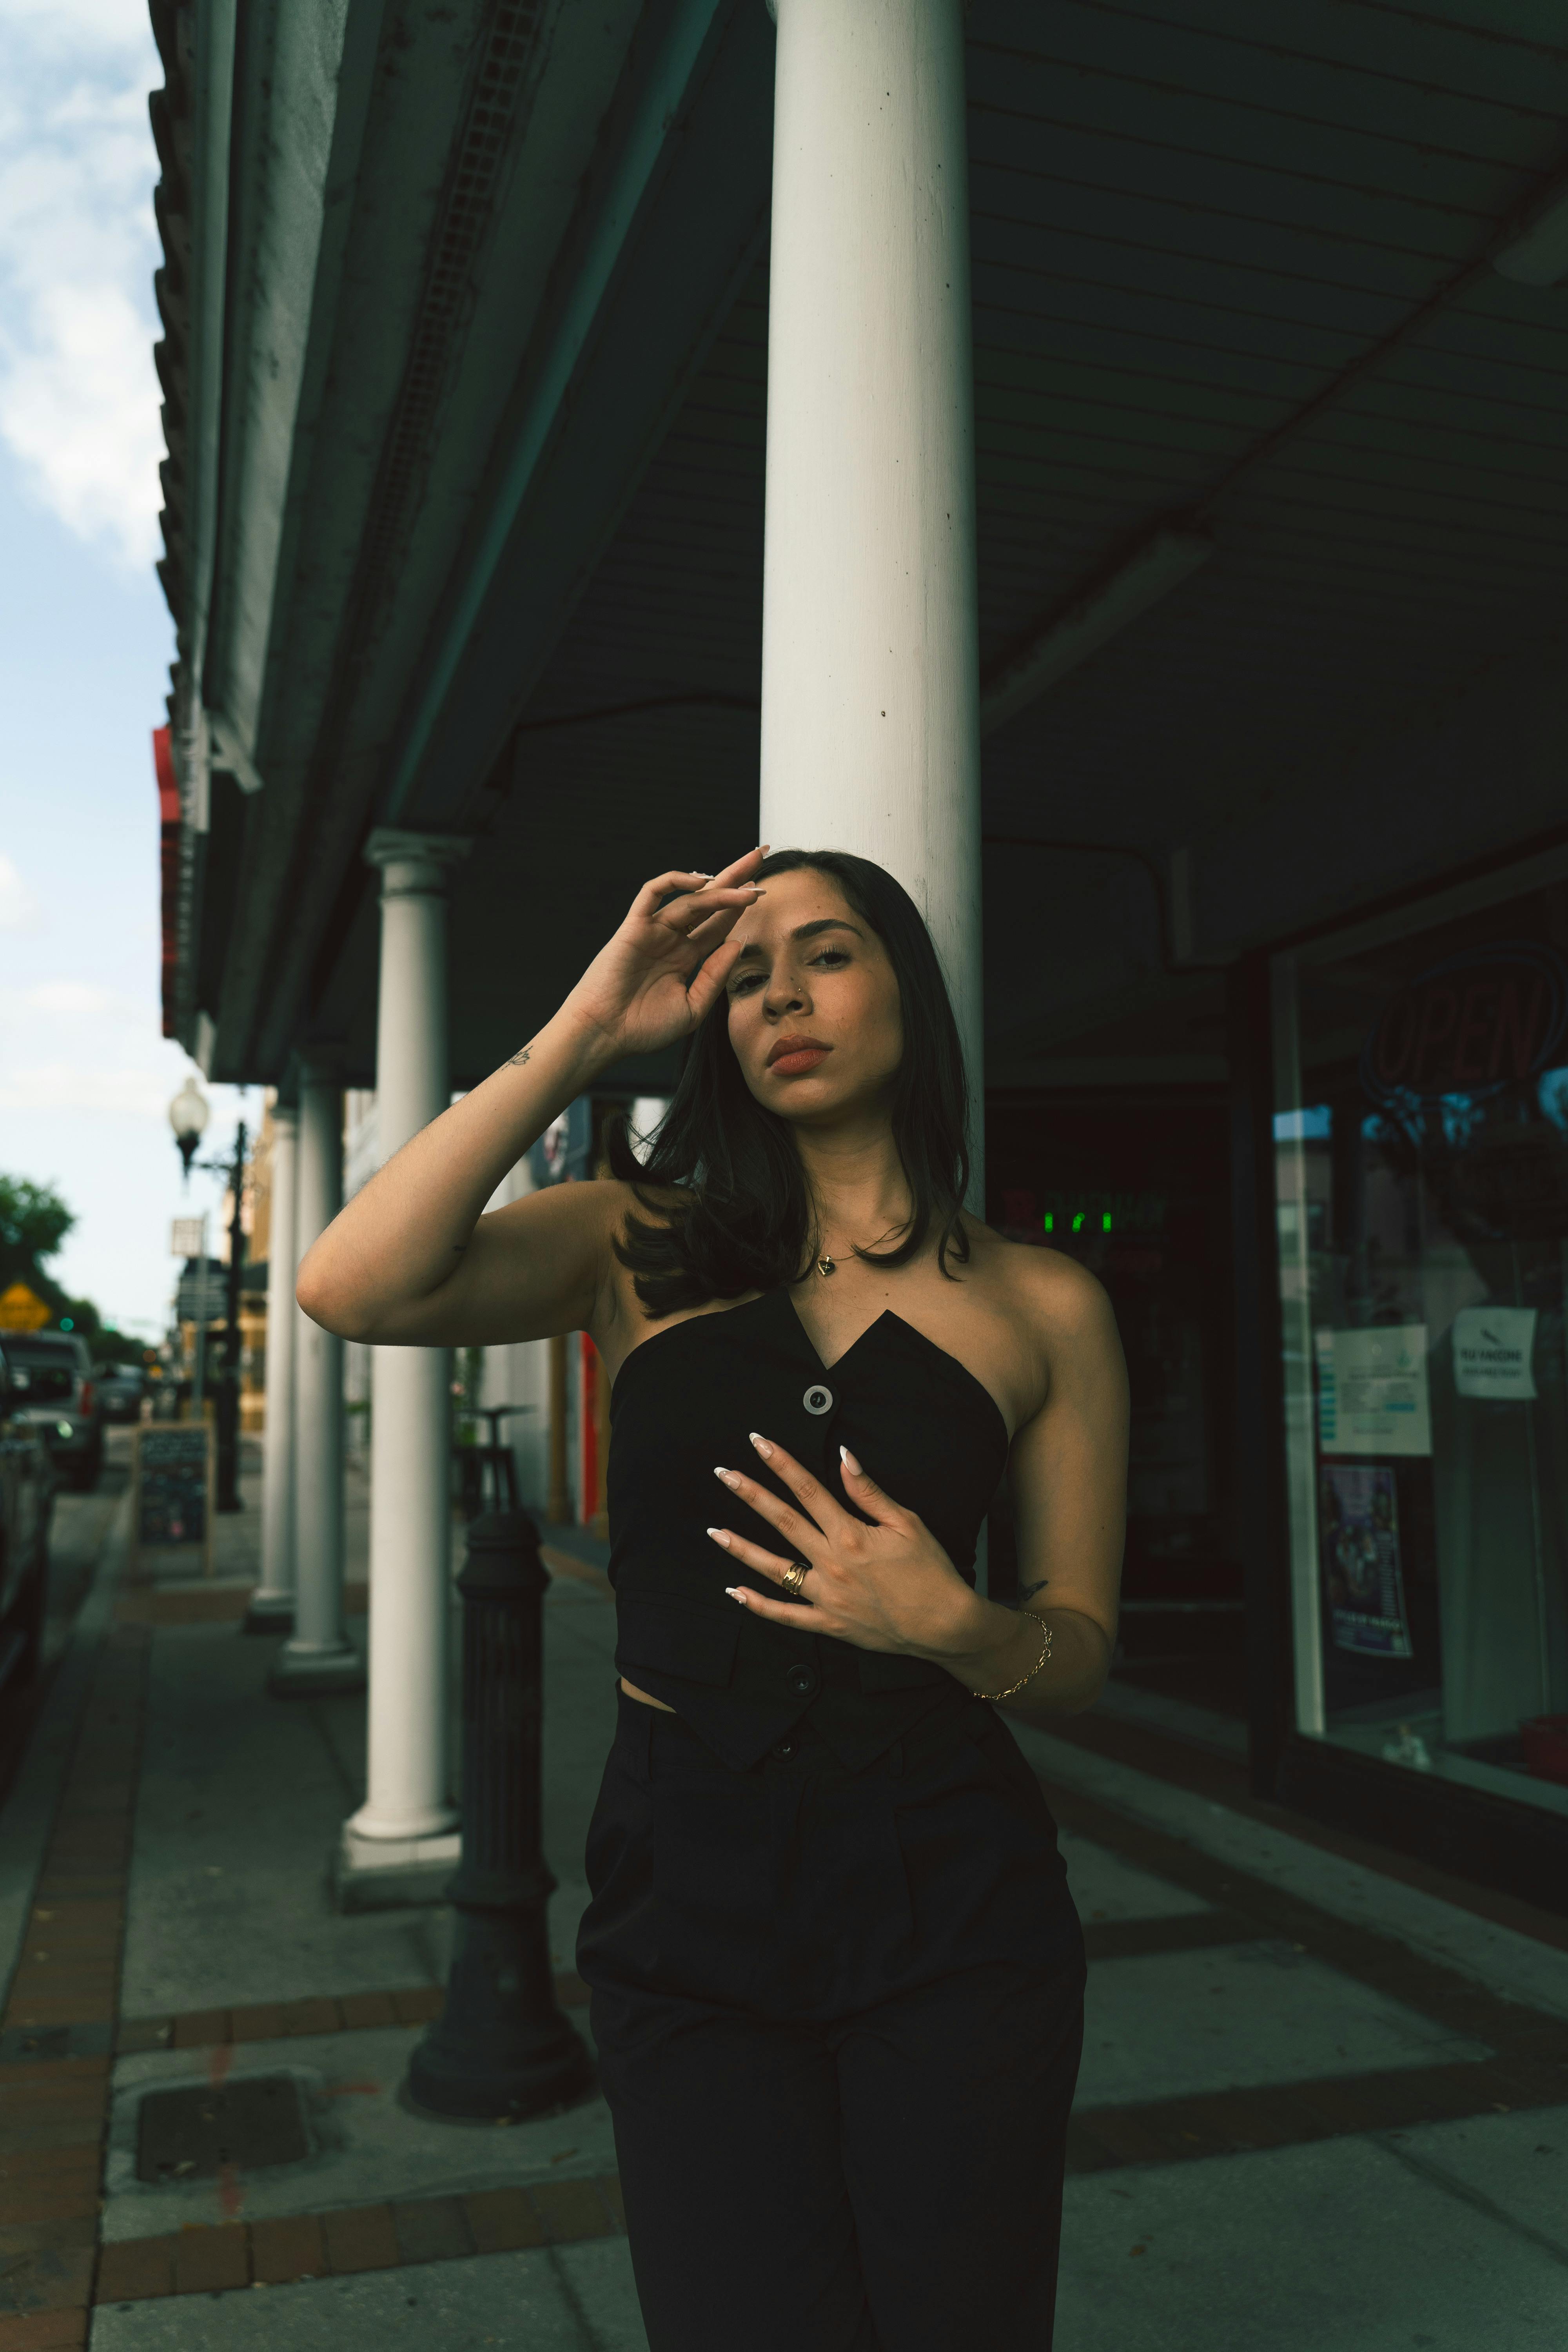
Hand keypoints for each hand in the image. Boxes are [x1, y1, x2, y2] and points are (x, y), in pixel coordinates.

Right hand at [561, 848, 767, 1061]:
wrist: (605, 1034)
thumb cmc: (643, 1028)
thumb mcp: (692, 1009)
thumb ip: (714, 977)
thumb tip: (736, 943)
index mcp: (685, 958)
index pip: (718, 925)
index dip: (740, 908)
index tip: (764, 892)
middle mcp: (672, 940)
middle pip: (710, 903)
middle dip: (735, 879)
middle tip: (761, 856)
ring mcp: (653, 931)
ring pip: (691, 899)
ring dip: (721, 889)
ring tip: (749, 885)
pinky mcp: (634, 926)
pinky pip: (652, 893)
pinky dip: (674, 881)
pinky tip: (702, 881)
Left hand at [707, 1433, 986, 1657]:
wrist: (945, 1624)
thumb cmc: (931, 1571)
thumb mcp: (907, 1523)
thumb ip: (869, 1492)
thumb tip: (843, 1457)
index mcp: (851, 1535)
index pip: (807, 1489)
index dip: (781, 1463)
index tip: (758, 1443)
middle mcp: (832, 1564)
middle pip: (783, 1521)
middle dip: (750, 1494)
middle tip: (723, 1474)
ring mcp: (827, 1596)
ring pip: (774, 1569)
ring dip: (741, 1548)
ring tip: (714, 1531)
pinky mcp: (828, 1623)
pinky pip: (786, 1615)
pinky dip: (758, 1605)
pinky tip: (734, 1592)